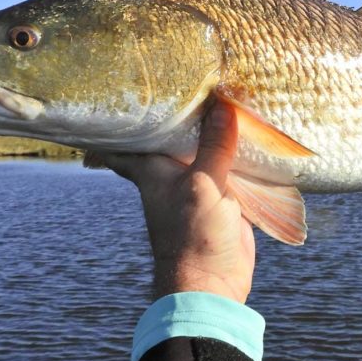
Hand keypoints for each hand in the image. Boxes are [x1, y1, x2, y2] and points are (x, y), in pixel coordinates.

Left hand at [101, 102, 254, 302]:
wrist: (212, 283)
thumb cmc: (193, 236)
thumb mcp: (204, 185)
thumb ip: (214, 146)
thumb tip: (223, 105)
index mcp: (152, 168)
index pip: (125, 138)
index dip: (119, 118)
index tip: (115, 93)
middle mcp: (171, 172)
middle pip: (170, 135)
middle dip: (178, 112)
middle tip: (185, 78)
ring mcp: (197, 183)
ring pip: (202, 148)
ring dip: (211, 130)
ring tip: (221, 91)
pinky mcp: (223, 195)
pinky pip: (228, 165)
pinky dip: (234, 150)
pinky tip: (246, 130)